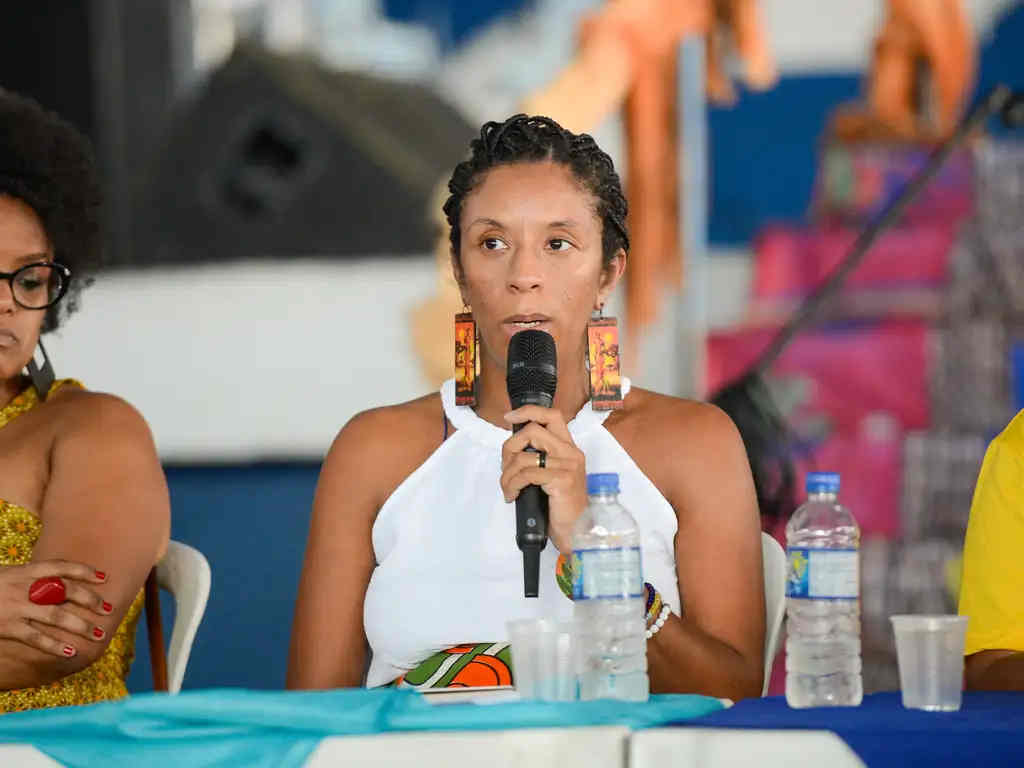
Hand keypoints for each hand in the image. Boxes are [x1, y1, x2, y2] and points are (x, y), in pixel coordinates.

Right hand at [0, 560, 111, 658]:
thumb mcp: (6, 574)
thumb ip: (29, 578)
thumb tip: (56, 585)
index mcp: (23, 571)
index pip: (61, 567)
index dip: (84, 570)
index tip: (104, 576)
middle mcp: (23, 587)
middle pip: (65, 591)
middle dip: (90, 599)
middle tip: (108, 608)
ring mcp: (16, 608)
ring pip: (57, 616)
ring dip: (81, 625)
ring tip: (98, 634)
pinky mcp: (8, 627)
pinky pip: (37, 638)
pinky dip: (55, 645)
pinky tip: (71, 652)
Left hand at [501, 406, 587, 553]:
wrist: (577, 530)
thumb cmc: (560, 505)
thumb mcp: (552, 475)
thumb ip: (540, 458)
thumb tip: (512, 449)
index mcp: (569, 448)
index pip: (552, 415)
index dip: (528, 411)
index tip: (509, 417)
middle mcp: (571, 453)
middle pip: (532, 431)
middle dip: (509, 447)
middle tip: (505, 467)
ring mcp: (568, 466)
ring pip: (524, 456)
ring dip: (507, 474)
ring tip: (507, 488)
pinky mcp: (562, 480)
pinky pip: (526, 474)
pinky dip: (512, 484)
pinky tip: (512, 495)